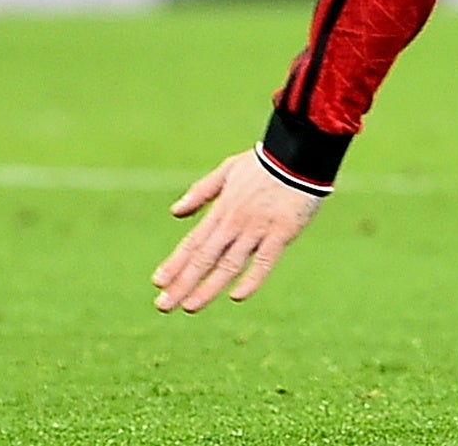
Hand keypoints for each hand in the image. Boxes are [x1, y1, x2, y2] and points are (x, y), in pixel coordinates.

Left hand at [152, 150, 321, 311]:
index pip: (194, 242)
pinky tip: (237, 296)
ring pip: (229, 264)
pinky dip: (252, 278)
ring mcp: (258, 229)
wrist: (300, 152)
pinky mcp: (282, 232)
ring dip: (208, 287)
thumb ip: (202, 191)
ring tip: (189, 306)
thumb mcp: (227, 170)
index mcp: (222, 209)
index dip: (175, 263)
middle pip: (205, 258)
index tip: (158, 283)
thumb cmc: (264, 163)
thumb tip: (175, 212)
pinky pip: (265, 260)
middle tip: (163, 305)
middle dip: (183, 283)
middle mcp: (235, 222)